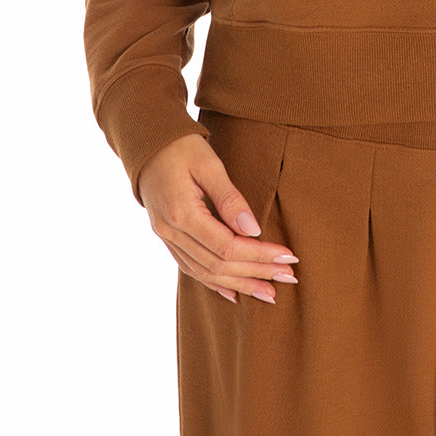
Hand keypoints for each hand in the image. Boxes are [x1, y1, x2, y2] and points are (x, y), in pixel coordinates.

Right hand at [137, 133, 297, 303]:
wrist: (147, 143)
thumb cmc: (182, 147)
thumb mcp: (209, 164)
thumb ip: (230, 198)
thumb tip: (253, 230)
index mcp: (181, 213)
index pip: (227, 247)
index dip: (259, 255)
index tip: (287, 257)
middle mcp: (171, 232)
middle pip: (218, 265)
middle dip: (256, 274)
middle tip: (288, 277)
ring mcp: (166, 237)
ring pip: (205, 272)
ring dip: (239, 284)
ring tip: (269, 292)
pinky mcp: (167, 237)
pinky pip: (191, 268)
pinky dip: (214, 282)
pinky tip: (234, 292)